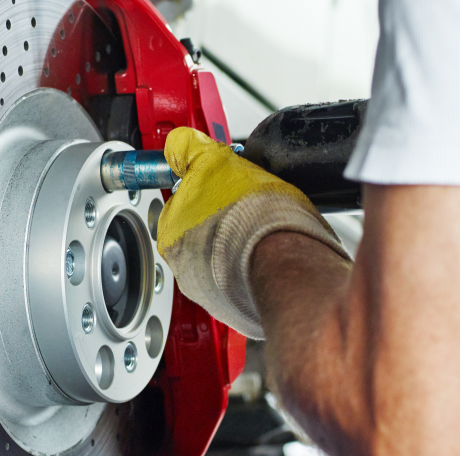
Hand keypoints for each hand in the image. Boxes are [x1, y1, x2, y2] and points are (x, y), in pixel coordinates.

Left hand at [157, 127, 349, 337]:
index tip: (223, 189)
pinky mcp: (237, 309)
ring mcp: (209, 292)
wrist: (288, 263)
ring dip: (239, 247)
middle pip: (201, 234)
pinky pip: (243, 284)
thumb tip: (181, 142)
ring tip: (262, 233)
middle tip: (247, 209)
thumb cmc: (255, 217)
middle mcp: (183, 267)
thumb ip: (192, 150)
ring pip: (223, 261)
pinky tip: (268, 258)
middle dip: (223, 221)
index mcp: (171, 231)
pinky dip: (255, 272)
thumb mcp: (217, 162)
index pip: (181, 204)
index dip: (206, 191)